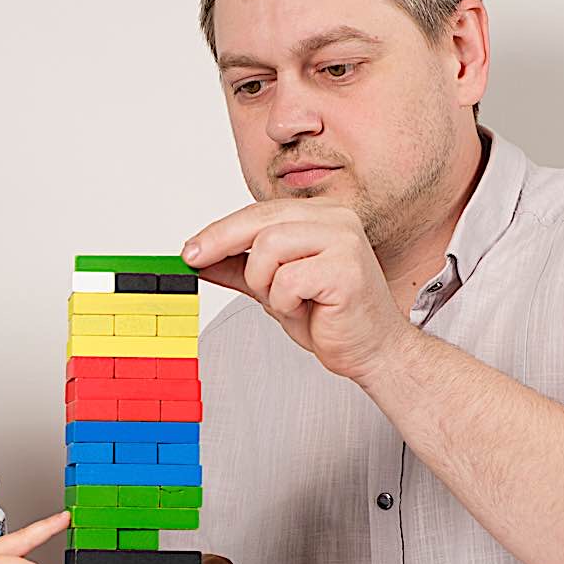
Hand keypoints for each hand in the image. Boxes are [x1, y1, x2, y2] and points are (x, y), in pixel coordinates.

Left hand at [183, 199, 408, 383]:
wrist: (372, 350)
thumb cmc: (332, 317)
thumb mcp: (274, 288)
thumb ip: (240, 269)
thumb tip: (200, 258)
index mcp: (322, 215)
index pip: (260, 212)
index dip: (220, 231)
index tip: (191, 249)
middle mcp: (337, 219)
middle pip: (261, 220)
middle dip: (221, 242)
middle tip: (194, 259)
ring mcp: (345, 240)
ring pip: (270, 247)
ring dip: (264, 283)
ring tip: (286, 301)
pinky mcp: (346, 268)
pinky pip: (288, 279)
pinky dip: (285, 302)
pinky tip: (307, 310)